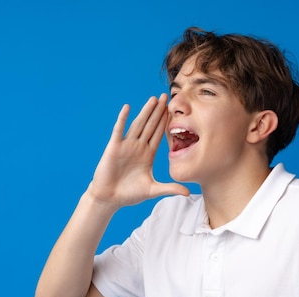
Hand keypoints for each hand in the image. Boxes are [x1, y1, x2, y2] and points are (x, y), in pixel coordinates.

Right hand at [87, 94, 189, 208]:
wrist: (109, 198)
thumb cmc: (129, 194)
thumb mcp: (153, 190)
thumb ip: (170, 188)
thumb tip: (189, 192)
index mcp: (147, 154)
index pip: (159, 134)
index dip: (166, 122)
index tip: (174, 110)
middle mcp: (138, 147)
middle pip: (150, 125)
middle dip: (158, 111)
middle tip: (166, 96)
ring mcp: (126, 146)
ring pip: (138, 125)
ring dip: (145, 112)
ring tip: (153, 99)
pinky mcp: (114, 148)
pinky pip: (119, 131)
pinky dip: (122, 119)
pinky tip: (127, 108)